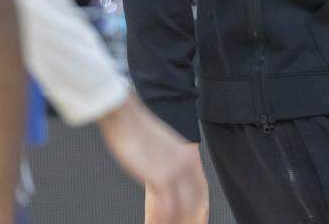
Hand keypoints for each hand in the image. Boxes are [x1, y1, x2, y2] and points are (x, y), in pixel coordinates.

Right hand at [98, 94, 208, 222]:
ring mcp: (175, 172)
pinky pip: (165, 210)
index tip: (197, 222)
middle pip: (195, 204)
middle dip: (190, 221)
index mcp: (189, 157)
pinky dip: (159, 221)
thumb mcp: (162, 146)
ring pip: (180, 210)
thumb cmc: (137, 130)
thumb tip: (164, 178)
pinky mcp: (160, 178)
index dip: (200, 211)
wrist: (126, 116)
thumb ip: (169, 161)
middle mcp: (187, 165)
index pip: (202, 192)